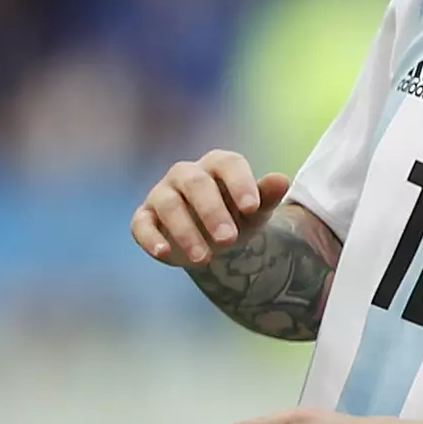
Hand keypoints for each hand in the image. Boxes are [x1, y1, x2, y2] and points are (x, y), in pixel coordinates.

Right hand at [132, 151, 290, 266]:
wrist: (212, 239)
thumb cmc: (236, 217)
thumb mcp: (255, 212)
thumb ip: (266, 196)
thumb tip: (281, 180)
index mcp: (218, 165)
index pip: (228, 164)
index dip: (239, 183)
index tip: (252, 207)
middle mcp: (187, 174)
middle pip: (195, 183)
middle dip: (212, 211)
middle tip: (228, 241)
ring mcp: (163, 193)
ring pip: (169, 204)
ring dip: (185, 231)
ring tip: (204, 259)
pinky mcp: (145, 217)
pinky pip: (142, 224)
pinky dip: (150, 238)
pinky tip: (164, 253)